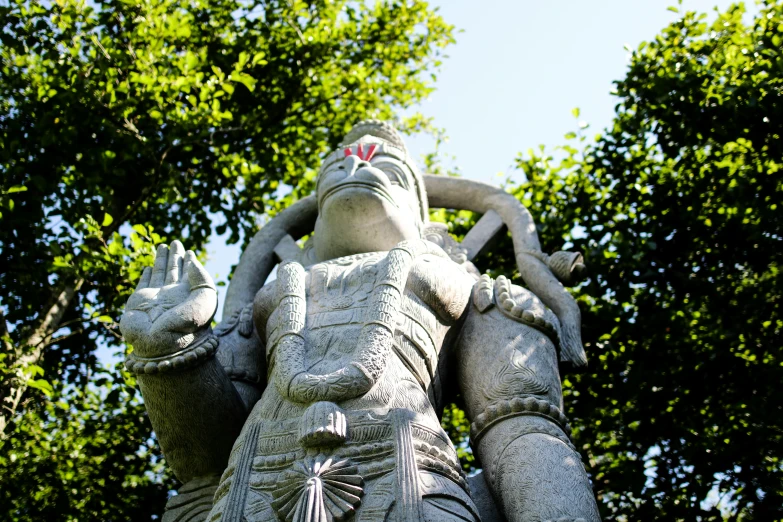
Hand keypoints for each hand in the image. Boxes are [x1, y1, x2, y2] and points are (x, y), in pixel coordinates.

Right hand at [120, 240, 217, 356]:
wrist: (162, 346)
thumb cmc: (188, 324)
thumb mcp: (206, 299)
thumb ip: (202, 277)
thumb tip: (192, 260)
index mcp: (190, 295)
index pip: (191, 273)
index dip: (191, 262)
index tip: (191, 252)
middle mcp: (173, 295)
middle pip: (174, 270)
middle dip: (175, 256)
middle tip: (175, 242)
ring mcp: (156, 299)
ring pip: (158, 274)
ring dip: (160, 260)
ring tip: (162, 246)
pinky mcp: (138, 302)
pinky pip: (142, 286)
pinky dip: (145, 276)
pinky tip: (147, 268)